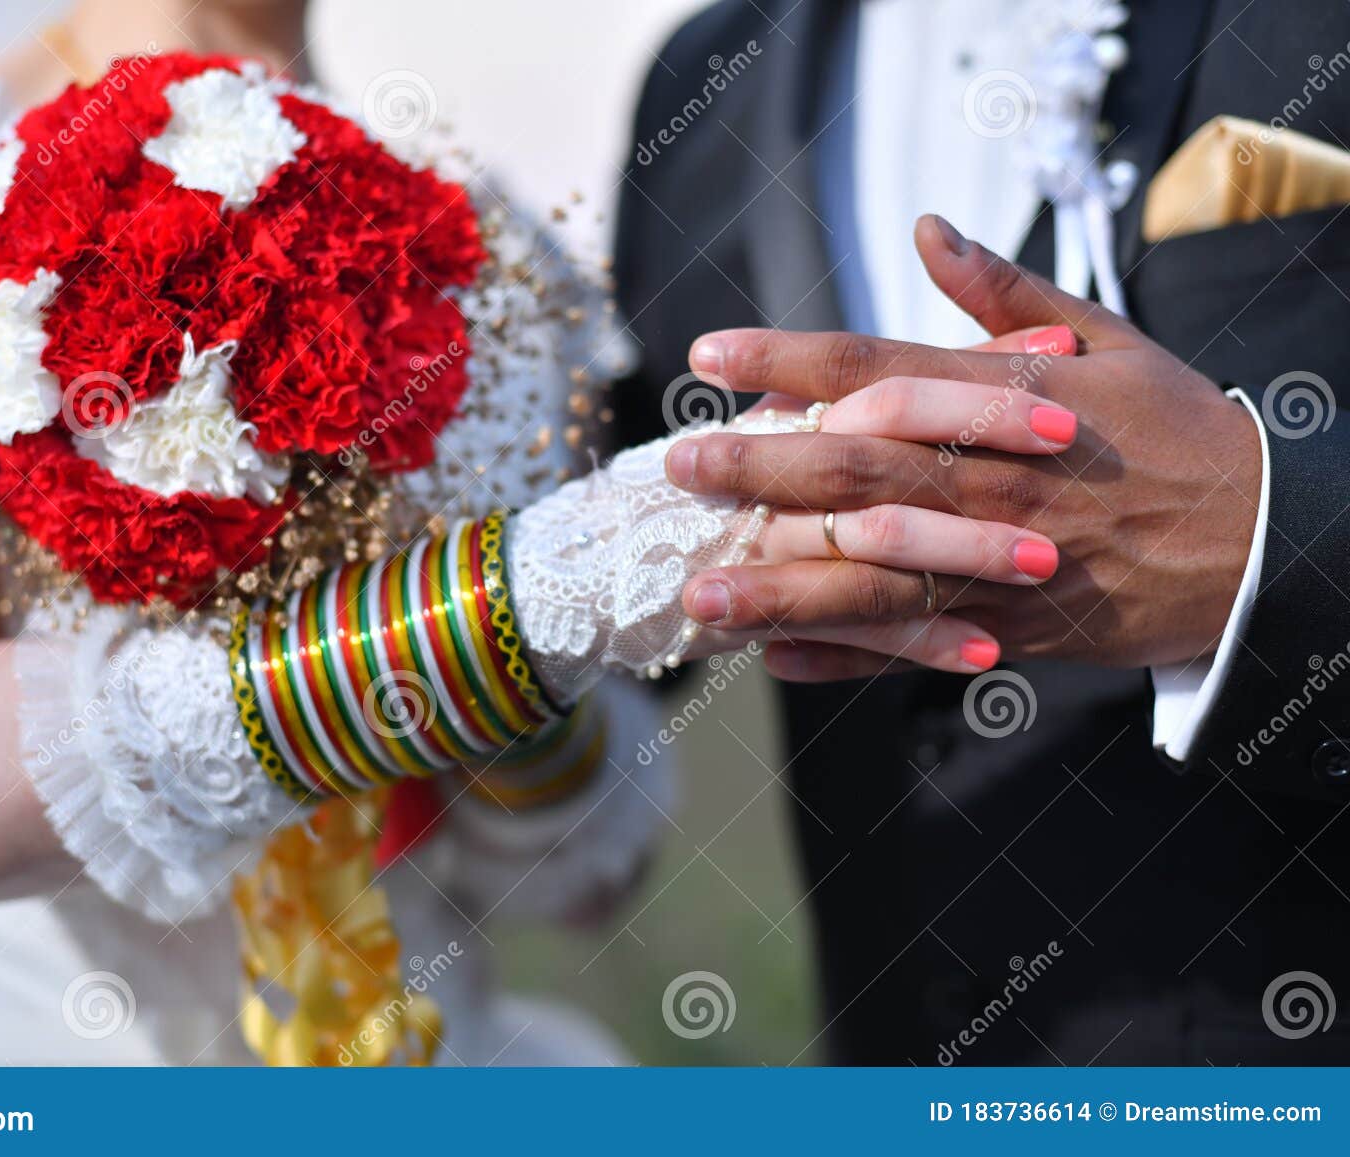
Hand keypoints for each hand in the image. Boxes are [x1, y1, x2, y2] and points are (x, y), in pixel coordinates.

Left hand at [668, 215, 1262, 680]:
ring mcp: (1000, 565)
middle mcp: (991, 482)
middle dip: (760, 472)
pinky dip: (843, 656)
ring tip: (700, 593)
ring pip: (874, 578)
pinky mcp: (1013, 632)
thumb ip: (1004, 292)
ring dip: (781, 588)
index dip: (788, 362)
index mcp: (1007, 400)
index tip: (709, 355)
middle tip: (679, 468)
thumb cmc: (1175, 429)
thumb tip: (928, 230)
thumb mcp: (1108, 338)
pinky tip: (774, 656)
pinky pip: (913, 649)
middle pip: (858, 474)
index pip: (879, 372)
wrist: (1266, 540)